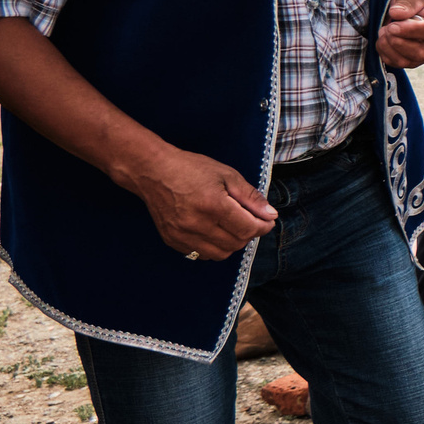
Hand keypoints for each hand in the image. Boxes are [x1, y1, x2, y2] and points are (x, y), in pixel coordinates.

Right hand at [125, 145, 277, 259]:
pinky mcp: (172, 240)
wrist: (152, 171)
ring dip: (233, 243)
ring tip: (232, 226)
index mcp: (213, 205)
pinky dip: (214, 247)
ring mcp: (182, 235)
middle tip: (250, 220)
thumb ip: (250, 197)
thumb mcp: (226, 175)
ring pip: (221, 254)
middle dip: (249, 233)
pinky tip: (214, 231)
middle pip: (236, 243)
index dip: (263, 226)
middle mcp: (196, 224)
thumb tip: (270, 215)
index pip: (248, 229)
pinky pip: (201, 254)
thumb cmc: (191, 169)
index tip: (267, 220)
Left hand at [376, 0, 423, 68]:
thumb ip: (406, 3)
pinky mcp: (414, 61)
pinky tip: (383, 40)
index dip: (410, 30)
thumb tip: (396, 14)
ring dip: (389, 48)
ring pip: (409, 61)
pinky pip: (398, 64)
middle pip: (421, 52)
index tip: (393, 26)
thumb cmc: (413, 1)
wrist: (409, 9)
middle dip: (398, 42)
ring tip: (383, 32)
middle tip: (386, 28)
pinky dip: (385, 53)